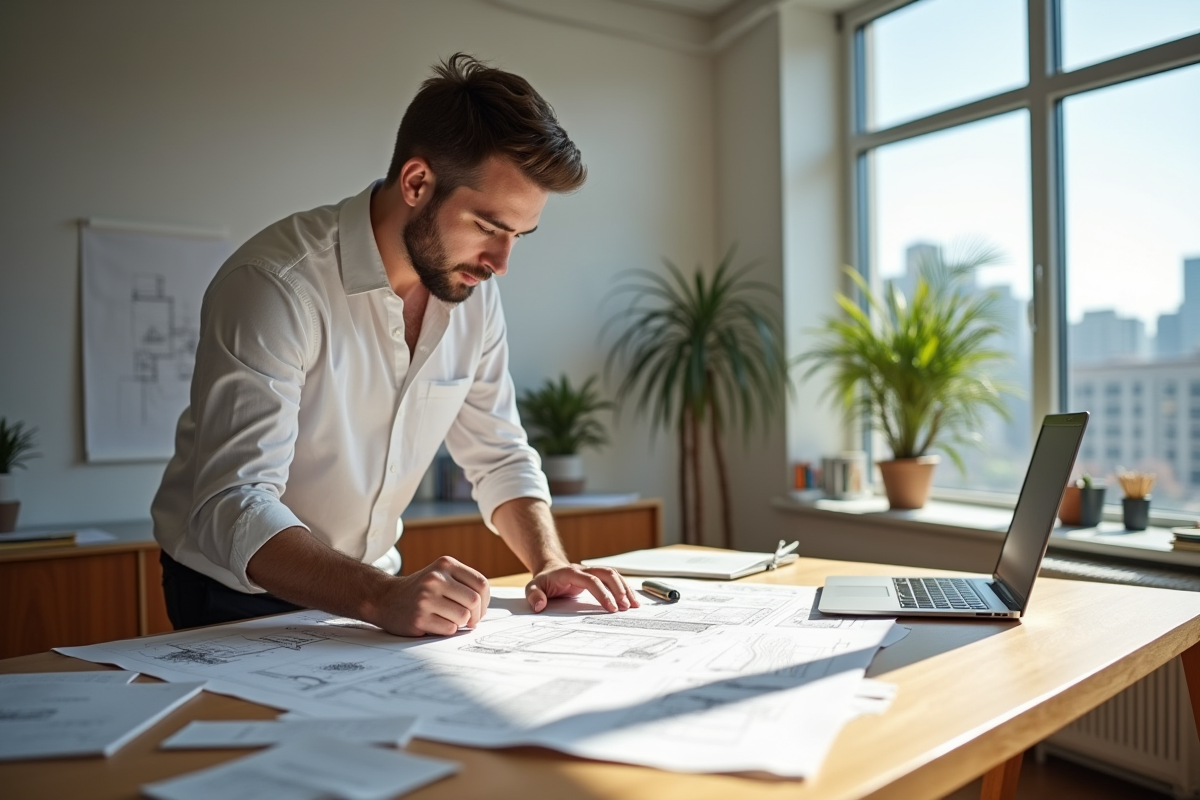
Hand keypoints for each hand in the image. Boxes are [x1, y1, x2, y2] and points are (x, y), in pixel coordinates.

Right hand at [372, 556, 489, 636]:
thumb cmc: (421, 590)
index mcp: (445, 564)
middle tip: (469, 621)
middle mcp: (435, 578)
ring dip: (460, 623)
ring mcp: (425, 598)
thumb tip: (485, 606)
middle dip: (476, 615)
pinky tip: (435, 623)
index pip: (481, 583)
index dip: (485, 601)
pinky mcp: (418, 617)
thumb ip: (464, 584)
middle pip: (474, 601)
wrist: (385, 598)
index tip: (479, 609)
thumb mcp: (441, 575)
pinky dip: (447, 630)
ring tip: (449, 619)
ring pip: (463, 617)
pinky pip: (449, 629)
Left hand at [525, 563, 638, 612]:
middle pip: (606, 573)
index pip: (590, 580)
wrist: (550, 570)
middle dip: (618, 590)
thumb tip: (540, 605)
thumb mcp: (532, 588)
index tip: (611, 608)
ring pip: (613, 574)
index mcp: (570, 573)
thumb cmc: (544, 581)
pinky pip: (614, 579)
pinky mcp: (597, 576)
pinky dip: (624, 588)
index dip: (602, 593)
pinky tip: (632, 599)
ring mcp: (592, 571)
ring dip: (625, 588)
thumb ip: (534, 596)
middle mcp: (584, 569)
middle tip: (626, 607)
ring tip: (634, 605)